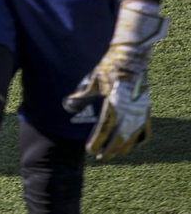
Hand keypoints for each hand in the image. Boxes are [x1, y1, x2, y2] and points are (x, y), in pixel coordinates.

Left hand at [63, 0, 168, 159]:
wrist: (130, 56)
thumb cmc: (108, 67)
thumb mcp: (92, 80)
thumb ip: (81, 96)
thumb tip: (66, 106)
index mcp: (114, 103)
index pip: (104, 129)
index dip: (97, 141)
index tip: (90, 150)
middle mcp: (129, 110)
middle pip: (119, 137)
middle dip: (110, 149)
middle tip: (100, 157)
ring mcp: (140, 110)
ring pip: (133, 136)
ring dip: (123, 147)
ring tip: (114, 154)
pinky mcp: (145, 108)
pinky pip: (145, 128)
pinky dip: (139, 138)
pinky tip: (133, 144)